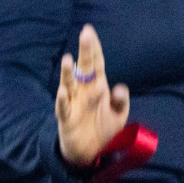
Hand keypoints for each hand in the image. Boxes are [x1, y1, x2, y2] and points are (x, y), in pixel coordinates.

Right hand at [56, 23, 129, 167]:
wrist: (91, 152)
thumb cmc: (103, 128)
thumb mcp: (118, 115)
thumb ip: (120, 100)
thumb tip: (121, 87)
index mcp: (98, 87)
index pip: (96, 64)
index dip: (94, 48)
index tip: (89, 30)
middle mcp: (84, 91)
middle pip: (84, 69)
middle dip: (85, 52)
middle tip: (85, 34)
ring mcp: (74, 103)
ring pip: (69, 85)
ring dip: (68, 73)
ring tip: (68, 60)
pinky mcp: (67, 119)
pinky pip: (63, 108)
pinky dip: (62, 100)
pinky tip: (63, 92)